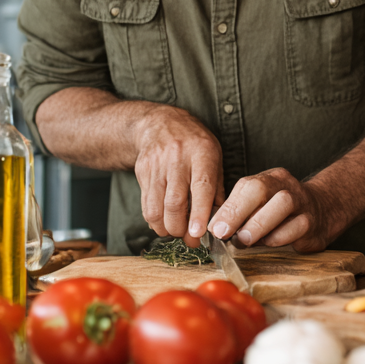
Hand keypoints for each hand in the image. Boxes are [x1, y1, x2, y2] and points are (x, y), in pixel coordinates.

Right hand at [132, 105, 224, 246]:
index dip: (200, 213)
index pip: (201, 187)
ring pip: (156, 208)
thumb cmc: (194, 143)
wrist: (160, 124)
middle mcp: (178, 158)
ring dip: (166, 228)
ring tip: (176, 232)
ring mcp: (157, 165)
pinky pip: (146, 205)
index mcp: (202, 153)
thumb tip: (222, 219)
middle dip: (181, 228)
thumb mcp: (214, 157)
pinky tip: (164, 222)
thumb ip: (218, 188)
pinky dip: (154, 220)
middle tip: (189, 240)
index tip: (198, 234)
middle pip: (175, 202)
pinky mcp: (142, 172)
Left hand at [207, 168, 327, 252]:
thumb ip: (241, 213)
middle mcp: (285, 185)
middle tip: (223, 233)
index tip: (213, 228)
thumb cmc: (282, 212)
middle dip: (237, 212)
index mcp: (270, 178)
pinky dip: (278, 238)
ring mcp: (302, 201)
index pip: (245, 186)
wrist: (323, 210)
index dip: (228, 207)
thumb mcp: (262, 205)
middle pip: (260, 189)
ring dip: (259, 225)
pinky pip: (295, 228)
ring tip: (245, 240)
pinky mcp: (312, 222)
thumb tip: (215, 229)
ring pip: (281, 204)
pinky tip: (269, 243)